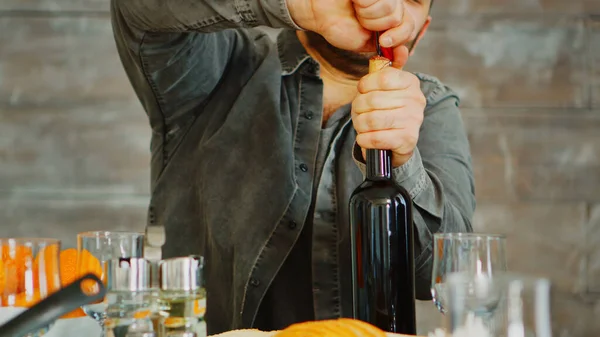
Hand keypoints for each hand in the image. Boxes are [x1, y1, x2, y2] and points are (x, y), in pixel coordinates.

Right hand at [287, 0, 412, 51]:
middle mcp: (389, 1)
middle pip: (398, 16)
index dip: (399, 35)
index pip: (409, 24)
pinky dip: (365, 4)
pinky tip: (354, 0)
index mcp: (391, 13)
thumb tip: (402, 53)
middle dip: (377, 25)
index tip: (384, 41)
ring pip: (390, 8)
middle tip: (360, 20)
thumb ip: (386, 47)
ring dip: (368, 14)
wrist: (318, 12)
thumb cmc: (339, 24)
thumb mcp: (366, 43)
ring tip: (356, 9)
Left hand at [351, 57, 425, 166]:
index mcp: (411, 82)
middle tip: (358, 111)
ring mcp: (413, 120)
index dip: (365, 85)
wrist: (399, 142)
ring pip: (371, 120)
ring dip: (359, 124)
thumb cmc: (388, 110)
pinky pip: (375, 138)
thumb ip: (387, 69)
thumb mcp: (388, 88)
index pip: (382, 78)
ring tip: (361, 124)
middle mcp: (416, 100)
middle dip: (358, 107)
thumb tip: (400, 48)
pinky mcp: (408, 140)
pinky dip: (363, 139)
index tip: (361, 90)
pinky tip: (364, 138)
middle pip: (372, 100)